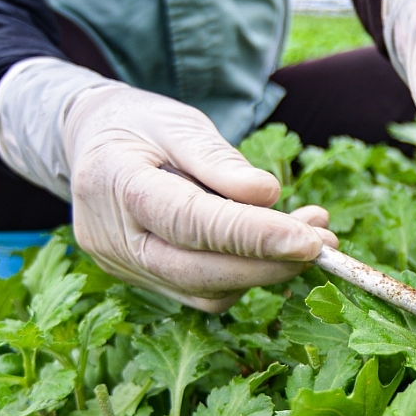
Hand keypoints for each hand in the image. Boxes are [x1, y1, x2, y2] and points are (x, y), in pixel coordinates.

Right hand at [0, 58, 336, 311]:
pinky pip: (199, 292)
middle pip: (197, 271)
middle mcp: (113, 239)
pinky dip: (242, 276)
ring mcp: (122, 266)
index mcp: (115, 185)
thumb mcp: (178, 123)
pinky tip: (271, 247)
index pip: (191, 222)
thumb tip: (267, 197)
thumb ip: (218, 160)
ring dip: (263, 272)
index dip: (253, 236)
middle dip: (268, 265)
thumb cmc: (139, 124)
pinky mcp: (140, 279)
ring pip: (202, 290)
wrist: (90, 143)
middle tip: (324, 245)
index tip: (309, 240)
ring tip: (310, 235)